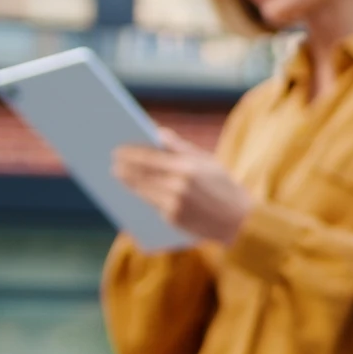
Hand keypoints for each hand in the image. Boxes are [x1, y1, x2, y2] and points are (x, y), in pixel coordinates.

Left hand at [113, 128, 254, 245]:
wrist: (240, 221)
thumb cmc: (224, 186)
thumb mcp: (207, 161)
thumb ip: (181, 147)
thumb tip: (157, 132)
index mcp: (188, 167)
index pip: (150, 157)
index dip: (130, 153)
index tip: (117, 149)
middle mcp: (179, 185)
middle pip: (142, 174)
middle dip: (124, 167)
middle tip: (112, 160)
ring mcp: (175, 204)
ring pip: (142, 189)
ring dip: (127, 181)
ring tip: (118, 173)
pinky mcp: (172, 219)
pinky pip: (150, 204)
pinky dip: (139, 195)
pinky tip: (131, 189)